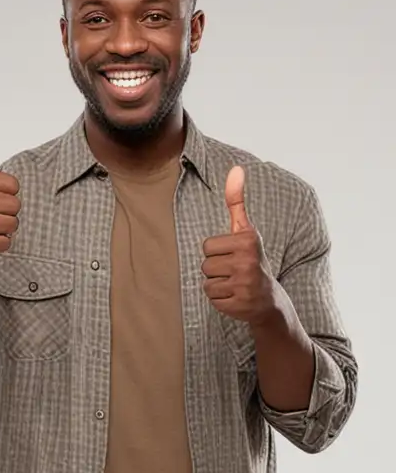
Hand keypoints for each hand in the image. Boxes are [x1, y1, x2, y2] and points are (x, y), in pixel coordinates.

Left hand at [201, 166, 280, 325]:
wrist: (268, 298)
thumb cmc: (252, 260)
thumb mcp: (246, 230)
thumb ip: (237, 202)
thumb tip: (235, 168)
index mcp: (248, 239)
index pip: (206, 246)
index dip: (216, 252)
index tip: (234, 255)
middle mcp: (248, 260)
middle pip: (205, 265)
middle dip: (216, 270)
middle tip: (234, 271)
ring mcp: (244, 283)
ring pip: (206, 283)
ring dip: (217, 285)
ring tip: (235, 283)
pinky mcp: (238, 303)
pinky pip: (212, 299)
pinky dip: (220, 299)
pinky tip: (235, 296)